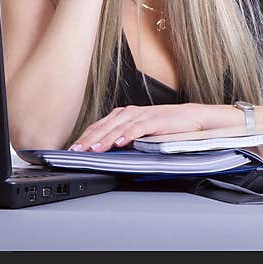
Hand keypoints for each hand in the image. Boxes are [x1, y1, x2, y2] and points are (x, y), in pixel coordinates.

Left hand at [68, 103, 209, 151]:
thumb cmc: (164, 125)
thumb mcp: (138, 131)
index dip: (84, 137)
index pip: (98, 126)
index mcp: (123, 114)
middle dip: (88, 140)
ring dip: (104, 139)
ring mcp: (142, 116)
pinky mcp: (155, 121)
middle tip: (76, 151)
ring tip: (93, 149)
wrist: (190, 118)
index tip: (72, 149)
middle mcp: (129, 112)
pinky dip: (128, 135)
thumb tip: (103, 151)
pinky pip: (139, 128)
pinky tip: (120, 143)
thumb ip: (122, 137)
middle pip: (104, 126)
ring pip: (118, 128)